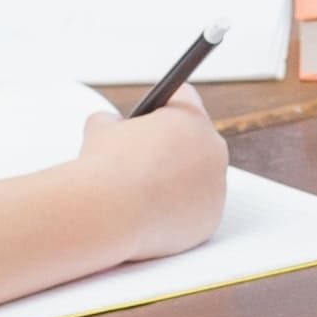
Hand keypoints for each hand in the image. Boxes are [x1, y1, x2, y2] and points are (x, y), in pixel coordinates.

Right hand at [91, 94, 227, 246]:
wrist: (109, 215)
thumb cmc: (105, 167)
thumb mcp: (99, 128)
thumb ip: (112, 121)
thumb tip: (113, 125)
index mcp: (190, 117)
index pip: (184, 97)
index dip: (163, 103)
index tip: (151, 114)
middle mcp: (213, 149)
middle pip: (196, 139)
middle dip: (173, 145)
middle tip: (147, 155)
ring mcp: (217, 187)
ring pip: (200, 178)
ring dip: (179, 180)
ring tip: (147, 189)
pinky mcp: (211, 219)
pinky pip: (196, 210)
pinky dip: (179, 211)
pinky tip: (156, 213)